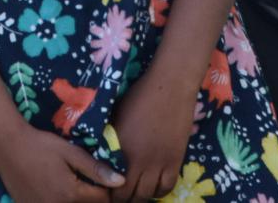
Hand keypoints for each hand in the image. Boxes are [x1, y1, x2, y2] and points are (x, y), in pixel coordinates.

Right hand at [0, 124, 124, 202]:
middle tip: (87, 182)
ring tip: (71, 186)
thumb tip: (121, 182)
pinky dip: (60, 202)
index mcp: (72, 194)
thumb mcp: (70, 152)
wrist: (8, 146)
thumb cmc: (41, 145)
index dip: (106, 189)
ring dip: (77, 201)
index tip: (101, 177)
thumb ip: (95, 169)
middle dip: (93, 198)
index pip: (102, 200)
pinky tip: (55, 190)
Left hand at [107, 71, 192, 201]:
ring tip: (135, 196)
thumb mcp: (116, 117)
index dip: (108, 193)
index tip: (106, 193)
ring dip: (140, 198)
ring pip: (147, 194)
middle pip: (129, 194)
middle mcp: (138, 160)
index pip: (111, 184)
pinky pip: (167, 186)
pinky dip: (159, 192)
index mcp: (120, 149)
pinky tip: (153, 189)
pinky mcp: (175, 160)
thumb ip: (110, 139)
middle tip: (119, 198)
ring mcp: (159, 162)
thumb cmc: (139, 96)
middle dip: (123, 200)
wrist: (169, 86)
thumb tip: (102, 155)